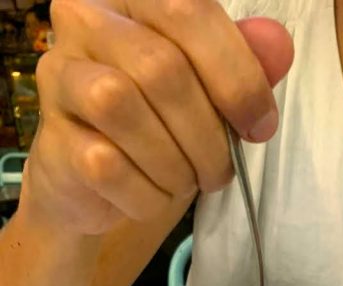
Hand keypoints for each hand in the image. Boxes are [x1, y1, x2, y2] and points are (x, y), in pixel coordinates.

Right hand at [23, 0, 292, 234]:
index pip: (189, 11)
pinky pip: (104, 163)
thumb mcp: (212, 93)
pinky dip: (145, 193)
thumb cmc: (163, 126)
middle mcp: (83, 20)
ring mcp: (60, 76)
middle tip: (221, 170)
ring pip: (120, 104)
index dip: (237, 75)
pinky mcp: (52, 139)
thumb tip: (277, 45)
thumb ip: (245, 64)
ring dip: (173, 162)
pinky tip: (154, 197)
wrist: (100, 184)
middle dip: (208, 134)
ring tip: (187, 182)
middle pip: (160, 66)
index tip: (260, 126)